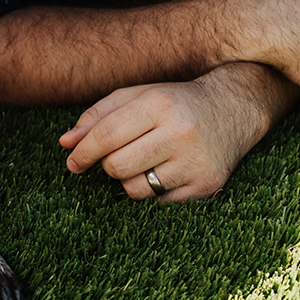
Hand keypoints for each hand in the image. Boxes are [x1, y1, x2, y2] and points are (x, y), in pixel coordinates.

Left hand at [58, 63, 294, 202]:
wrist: (234, 108)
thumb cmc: (176, 102)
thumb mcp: (138, 96)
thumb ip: (99, 115)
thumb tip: (65, 144)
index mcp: (159, 104)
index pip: (106, 136)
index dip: (83, 153)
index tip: (72, 162)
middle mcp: (180, 133)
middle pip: (117, 167)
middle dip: (109, 166)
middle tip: (119, 156)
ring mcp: (196, 162)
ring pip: (136, 190)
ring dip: (131, 181)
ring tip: (145, 163)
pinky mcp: (207, 186)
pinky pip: (160, 204)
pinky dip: (155, 192)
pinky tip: (166, 172)